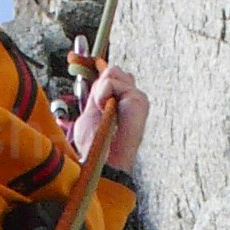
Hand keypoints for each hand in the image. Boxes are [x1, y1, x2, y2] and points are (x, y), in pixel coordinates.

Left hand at [70, 57, 147, 174]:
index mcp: (123, 101)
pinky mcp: (138, 99)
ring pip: (112, 72)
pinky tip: (108, 113)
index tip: (95, 101)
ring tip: (104, 112)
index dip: (100, 82)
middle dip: (99, 86)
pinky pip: (112, 82)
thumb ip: (98, 92)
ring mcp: (137, 98)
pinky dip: (102, 96)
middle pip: (113, 70)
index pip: (112, 75)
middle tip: (99, 110)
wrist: (102, 159)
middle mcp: (133, 97)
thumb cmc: (95, 143)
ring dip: (100, 92)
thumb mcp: (91, 111)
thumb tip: (100, 71)